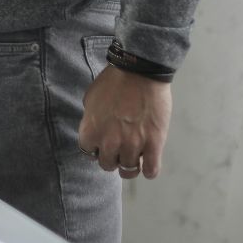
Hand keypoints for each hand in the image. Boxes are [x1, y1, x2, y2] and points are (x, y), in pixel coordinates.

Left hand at [77, 65, 170, 179]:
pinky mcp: (154, 144)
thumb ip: (90, 119)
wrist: (139, 72)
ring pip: (128, 170)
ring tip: (134, 157)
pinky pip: (151, 170)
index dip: (96, 148)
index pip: (88, 153)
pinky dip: (149, 170)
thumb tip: (94, 131)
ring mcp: (132, 145)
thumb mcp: (90, 99)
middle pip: (107, 165)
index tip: (102, 144)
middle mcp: (109, 142)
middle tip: (119, 150)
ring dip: (130, 165)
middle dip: (112, 158)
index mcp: (90, 131)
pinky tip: (149, 161)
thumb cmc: (114, 81)